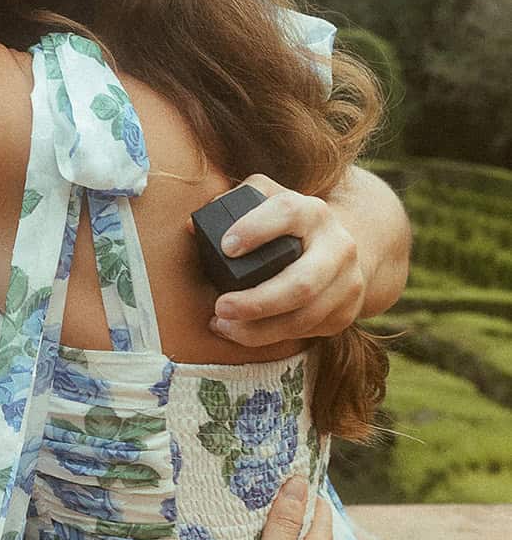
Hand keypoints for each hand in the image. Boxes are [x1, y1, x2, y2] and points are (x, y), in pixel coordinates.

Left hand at [206, 174, 364, 347]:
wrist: (340, 248)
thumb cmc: (288, 225)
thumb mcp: (266, 202)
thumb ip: (231, 205)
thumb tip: (192, 227)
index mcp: (312, 212)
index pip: (286, 213)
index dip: (255, 229)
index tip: (226, 247)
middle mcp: (338, 245)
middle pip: (301, 283)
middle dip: (257, 302)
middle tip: (220, 306)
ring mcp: (347, 282)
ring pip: (304, 316)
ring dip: (259, 329)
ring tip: (223, 325)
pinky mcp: (345, 312)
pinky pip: (306, 332)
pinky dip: (270, 337)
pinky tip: (243, 333)